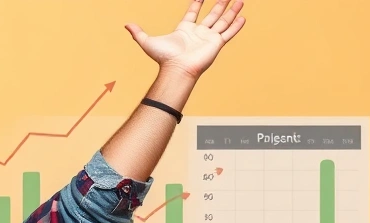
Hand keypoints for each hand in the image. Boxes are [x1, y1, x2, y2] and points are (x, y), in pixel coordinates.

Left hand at [125, 0, 245, 79]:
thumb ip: (138, 33)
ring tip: (240, 0)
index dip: (197, 4)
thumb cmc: (164, 58)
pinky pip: (228, 32)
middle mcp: (198, 33)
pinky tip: (243, 17)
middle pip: (211, 15)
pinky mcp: (216, 44)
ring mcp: (208, 38)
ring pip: (223, 21)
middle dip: (219, 4)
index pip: (193, 13)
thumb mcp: (147, 42)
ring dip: (231, 11)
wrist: (176, 69)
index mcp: (185, 30)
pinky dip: (236, 25)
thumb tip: (126, 25)